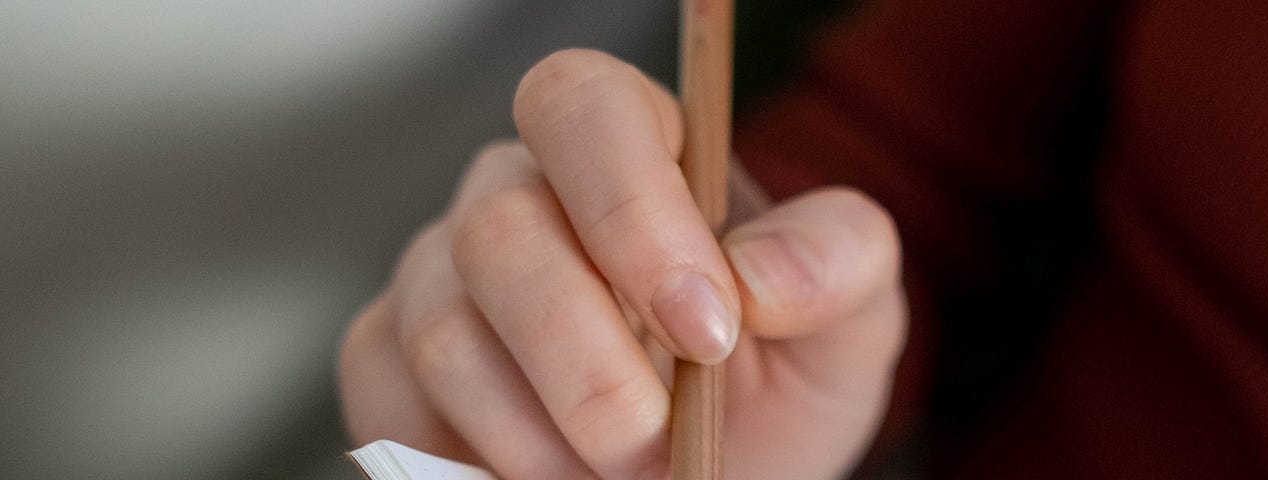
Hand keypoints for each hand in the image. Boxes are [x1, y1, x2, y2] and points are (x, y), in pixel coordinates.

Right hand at [337, 49, 906, 478]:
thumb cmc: (773, 375)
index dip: (631, 209)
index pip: (588, 109)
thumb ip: (841, 263)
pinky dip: (477, 462)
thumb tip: (762, 277)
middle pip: (501, 230)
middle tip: (656, 447)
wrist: (717, 465)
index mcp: (634, 145)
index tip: (704, 326)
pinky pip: (395, 402)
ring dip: (541, 432)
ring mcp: (442, 271)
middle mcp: (520, 190)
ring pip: (444, 331)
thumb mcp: (849, 320)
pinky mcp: (389, 356)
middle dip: (586, 360)